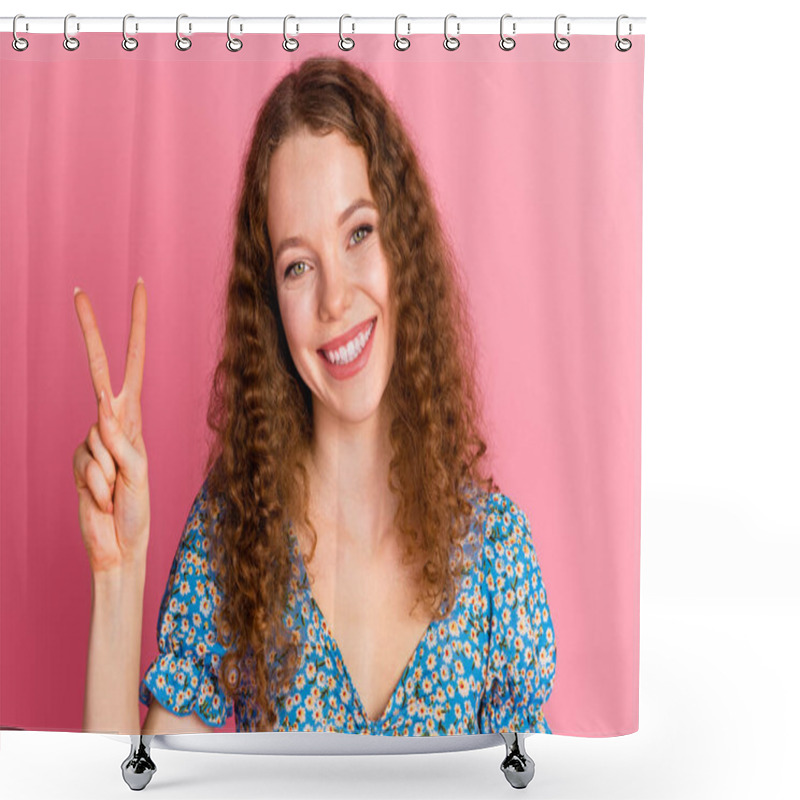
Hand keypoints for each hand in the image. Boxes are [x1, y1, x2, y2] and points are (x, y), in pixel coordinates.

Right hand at [72, 280, 149, 572]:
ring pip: (94, 439)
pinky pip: (84, 465)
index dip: (135, 331)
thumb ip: (120, 441)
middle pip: (99, 371)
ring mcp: (93, 440)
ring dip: (107, 475)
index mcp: (136, 418)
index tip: (138, 291)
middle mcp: (114, 422)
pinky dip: (94, 486)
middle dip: (90, 332)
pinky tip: (103, 498)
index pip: (134, 365)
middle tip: (78, 292)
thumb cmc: (138, 510)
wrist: (120, 544)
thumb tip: (103, 404)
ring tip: (119, 493)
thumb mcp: (139, 475)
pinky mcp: (78, 461)